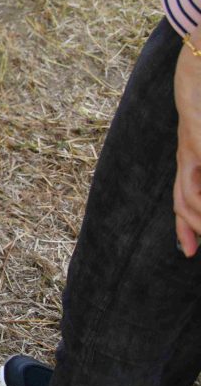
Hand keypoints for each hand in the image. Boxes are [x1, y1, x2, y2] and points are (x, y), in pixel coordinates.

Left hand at [174, 35, 200, 255]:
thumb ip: (200, 151)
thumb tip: (196, 183)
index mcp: (193, 154)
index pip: (185, 198)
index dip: (186, 227)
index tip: (187, 251)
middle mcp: (189, 153)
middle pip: (185, 201)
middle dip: (191, 227)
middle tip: (191, 249)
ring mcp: (195, 143)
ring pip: (191, 191)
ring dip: (197, 213)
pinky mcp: (198, 134)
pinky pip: (198, 165)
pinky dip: (199, 190)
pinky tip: (199, 202)